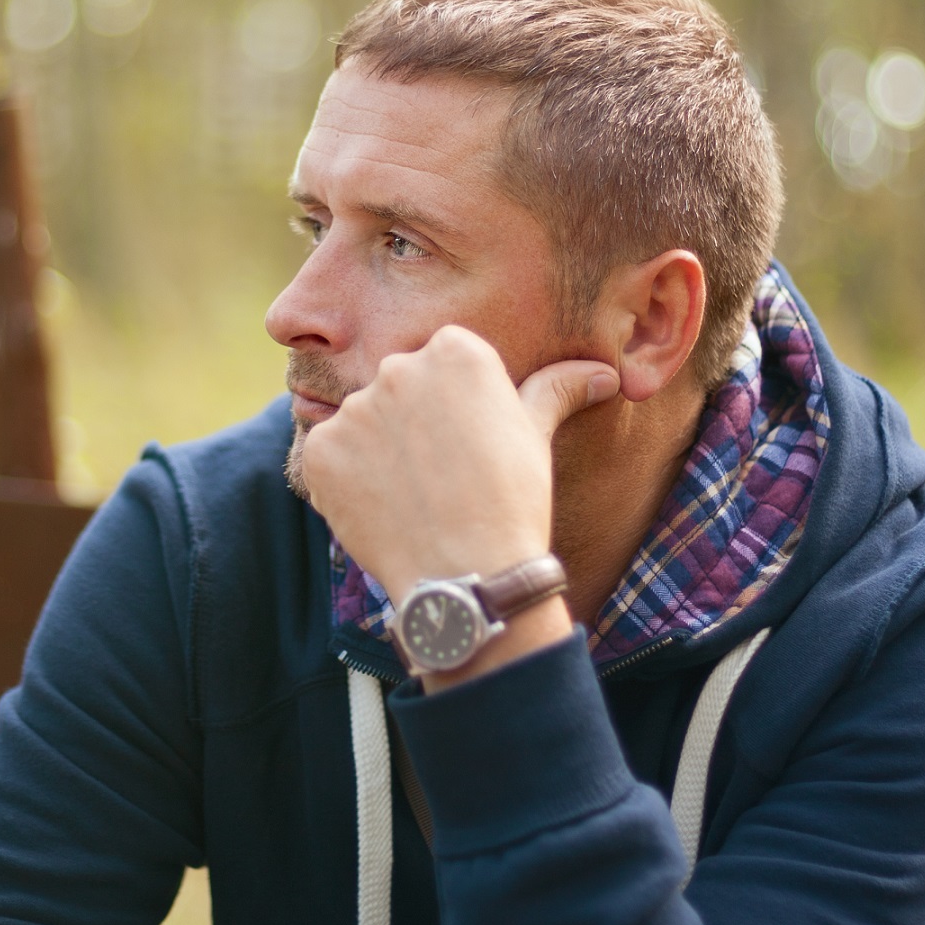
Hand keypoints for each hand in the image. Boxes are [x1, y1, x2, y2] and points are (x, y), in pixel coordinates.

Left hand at [300, 325, 616, 682]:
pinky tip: (382, 510)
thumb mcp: (536, 437)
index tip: (465, 444)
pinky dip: (347, 482)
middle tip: (440, 475)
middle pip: (398, 386)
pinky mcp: (320, 449)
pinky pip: (330, 457)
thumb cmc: (512, 502)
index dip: (452, 407)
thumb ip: (556, 389)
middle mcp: (399, 366)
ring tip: (413, 497)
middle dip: (412, 423)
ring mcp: (354, 408)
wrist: (468, 575)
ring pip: (362, 423)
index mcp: (456, 350)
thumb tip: (603, 374)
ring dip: (377, 453)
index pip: (441, 361)